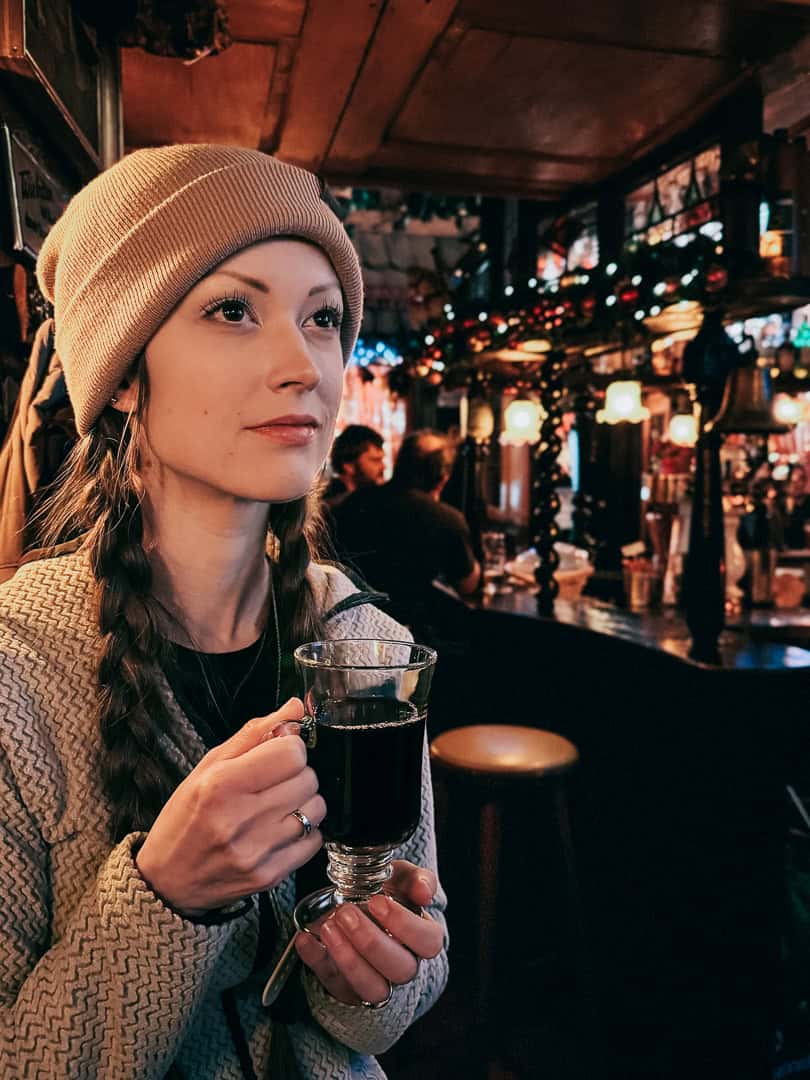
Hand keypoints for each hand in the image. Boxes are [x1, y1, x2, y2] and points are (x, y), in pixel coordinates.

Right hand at [135, 698, 324, 915]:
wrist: (167, 882)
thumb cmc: (185, 818)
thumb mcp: (207, 766)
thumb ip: (254, 733)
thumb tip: (295, 708)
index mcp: (222, 784)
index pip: (292, 752)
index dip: (289, 748)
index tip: (276, 755)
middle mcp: (241, 818)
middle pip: (308, 778)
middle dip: (296, 774)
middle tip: (272, 783)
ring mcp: (257, 850)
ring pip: (317, 809)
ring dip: (303, 803)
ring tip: (276, 807)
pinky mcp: (270, 875)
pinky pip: (314, 841)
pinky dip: (305, 833)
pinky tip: (279, 831)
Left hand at [295, 861, 443, 1004]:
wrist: (365, 909)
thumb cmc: (390, 893)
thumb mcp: (404, 879)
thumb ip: (417, 880)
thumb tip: (424, 892)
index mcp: (423, 939)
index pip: (429, 943)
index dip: (405, 925)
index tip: (377, 901)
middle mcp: (403, 966)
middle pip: (399, 969)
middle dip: (371, 942)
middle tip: (346, 912)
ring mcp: (376, 981)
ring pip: (371, 987)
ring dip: (348, 959)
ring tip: (328, 927)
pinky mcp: (346, 989)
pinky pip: (332, 983)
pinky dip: (316, 961)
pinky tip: (306, 939)